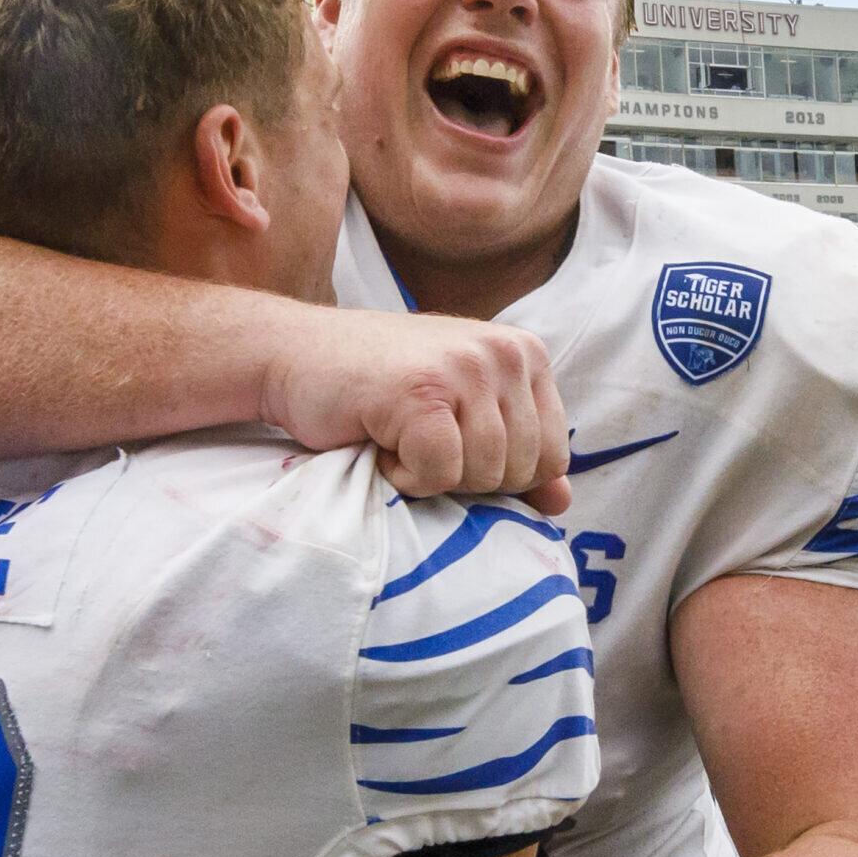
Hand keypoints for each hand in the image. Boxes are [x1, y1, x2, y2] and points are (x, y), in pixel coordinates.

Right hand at [260, 309, 570, 512]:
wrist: (294, 356)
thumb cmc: (377, 390)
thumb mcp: (460, 414)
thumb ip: (515, 452)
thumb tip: (563, 504)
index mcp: (525, 354)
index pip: (552, 457)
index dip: (501, 475)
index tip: (452, 445)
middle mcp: (505, 353)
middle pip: (520, 472)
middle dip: (467, 477)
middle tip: (418, 440)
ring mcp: (466, 368)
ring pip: (483, 475)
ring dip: (432, 476)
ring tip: (398, 436)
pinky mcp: (422, 391)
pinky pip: (440, 474)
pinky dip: (404, 477)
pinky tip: (381, 440)